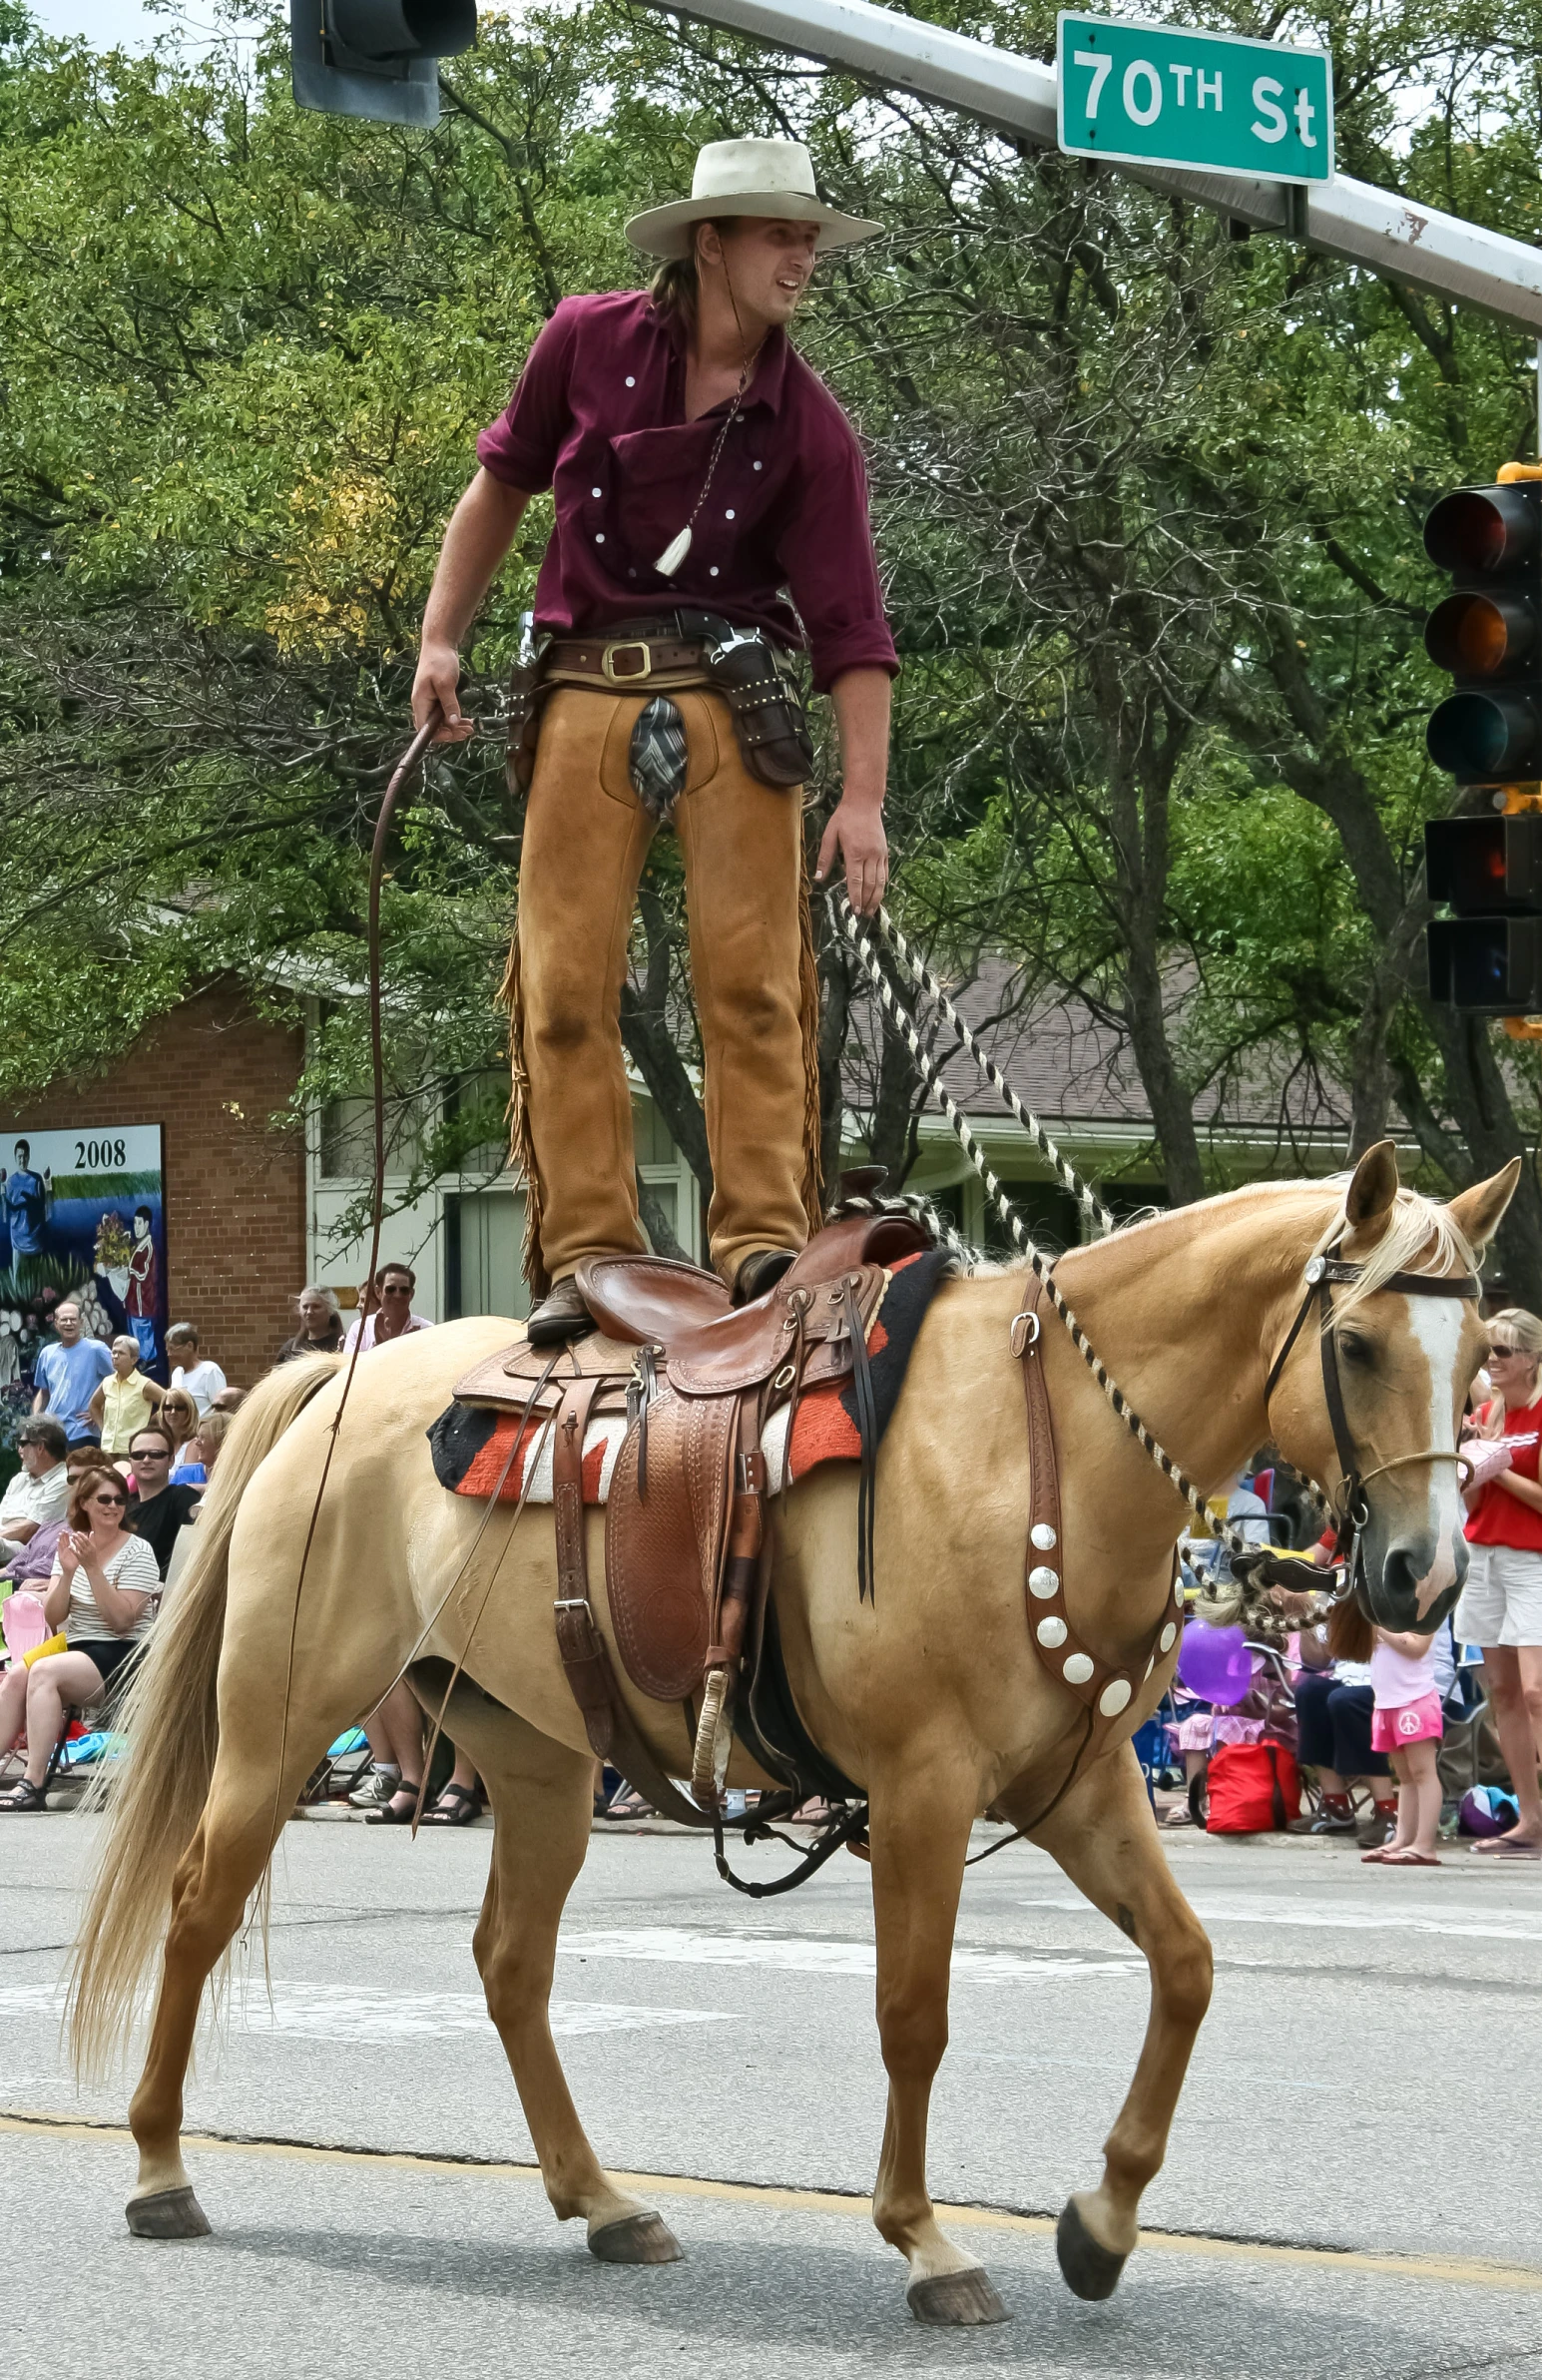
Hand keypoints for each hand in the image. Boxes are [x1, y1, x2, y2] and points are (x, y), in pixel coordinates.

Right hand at [59, 1529, 84, 1573]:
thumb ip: (78, 1548)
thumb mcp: (77, 1554)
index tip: (67, 1530)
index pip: (68, 1541)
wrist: (70, 1570)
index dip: (67, 1536)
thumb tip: (81, 1542)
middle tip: (63, 1530)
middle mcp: (65, 1550)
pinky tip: (58, 1541)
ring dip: (60, 1539)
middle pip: (64, 1541)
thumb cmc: (74, 1562)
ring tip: (60, 1534)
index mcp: (69, 1549)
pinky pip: (59, 1550)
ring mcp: (62, 1552)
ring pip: (61, 1544)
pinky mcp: (60, 1556)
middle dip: (63, 1536)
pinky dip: (58, 1545)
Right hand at [411, 641, 470, 744]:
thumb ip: (449, 704)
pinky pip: (445, 713)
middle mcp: (423, 705)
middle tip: (468, 732)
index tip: (454, 734)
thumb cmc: (439, 661)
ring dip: (455, 727)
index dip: (439, 735)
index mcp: (420, 702)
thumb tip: (453, 723)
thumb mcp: (446, 683)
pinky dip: (455, 718)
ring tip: (470, 728)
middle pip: (434, 728)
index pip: (425, 728)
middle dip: (451, 733)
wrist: (439, 644)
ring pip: (441, 722)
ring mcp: (430, 701)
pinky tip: (467, 720)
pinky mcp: (438, 698)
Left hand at [815, 794, 888, 917]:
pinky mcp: (885, 852)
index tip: (854, 910)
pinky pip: (885, 873)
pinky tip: (879, 895)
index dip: (855, 897)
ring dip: (876, 898)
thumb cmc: (844, 818)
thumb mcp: (830, 835)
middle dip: (866, 902)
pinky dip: (883, 886)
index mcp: (855, 852)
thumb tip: (818, 878)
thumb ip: (825, 858)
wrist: (864, 803)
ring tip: (870, 911)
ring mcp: (880, 854)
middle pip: (870, 884)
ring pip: (880, 881)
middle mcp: (870, 855)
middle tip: (861, 915)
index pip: (856, 880)